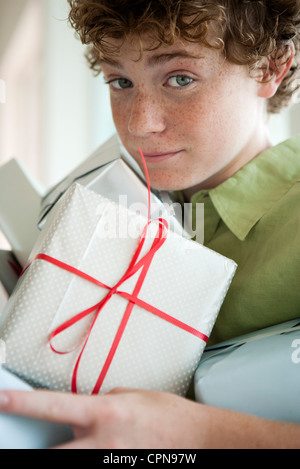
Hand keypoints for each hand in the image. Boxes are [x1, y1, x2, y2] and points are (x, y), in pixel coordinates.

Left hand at [0, 387, 208, 448]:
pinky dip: (87, 456)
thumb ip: (101, 402)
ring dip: (67, 451)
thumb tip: (83, 410)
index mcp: (104, 412)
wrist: (200, 440)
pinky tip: (99, 447)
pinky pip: (91, 467)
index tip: (2, 399)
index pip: (52, 405)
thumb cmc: (170, 415)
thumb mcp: (132, 396)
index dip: (21, 402)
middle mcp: (102, 442)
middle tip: (18, 440)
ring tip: (84, 440)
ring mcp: (109, 462)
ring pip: (70, 463)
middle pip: (51, 453)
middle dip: (34, 449)